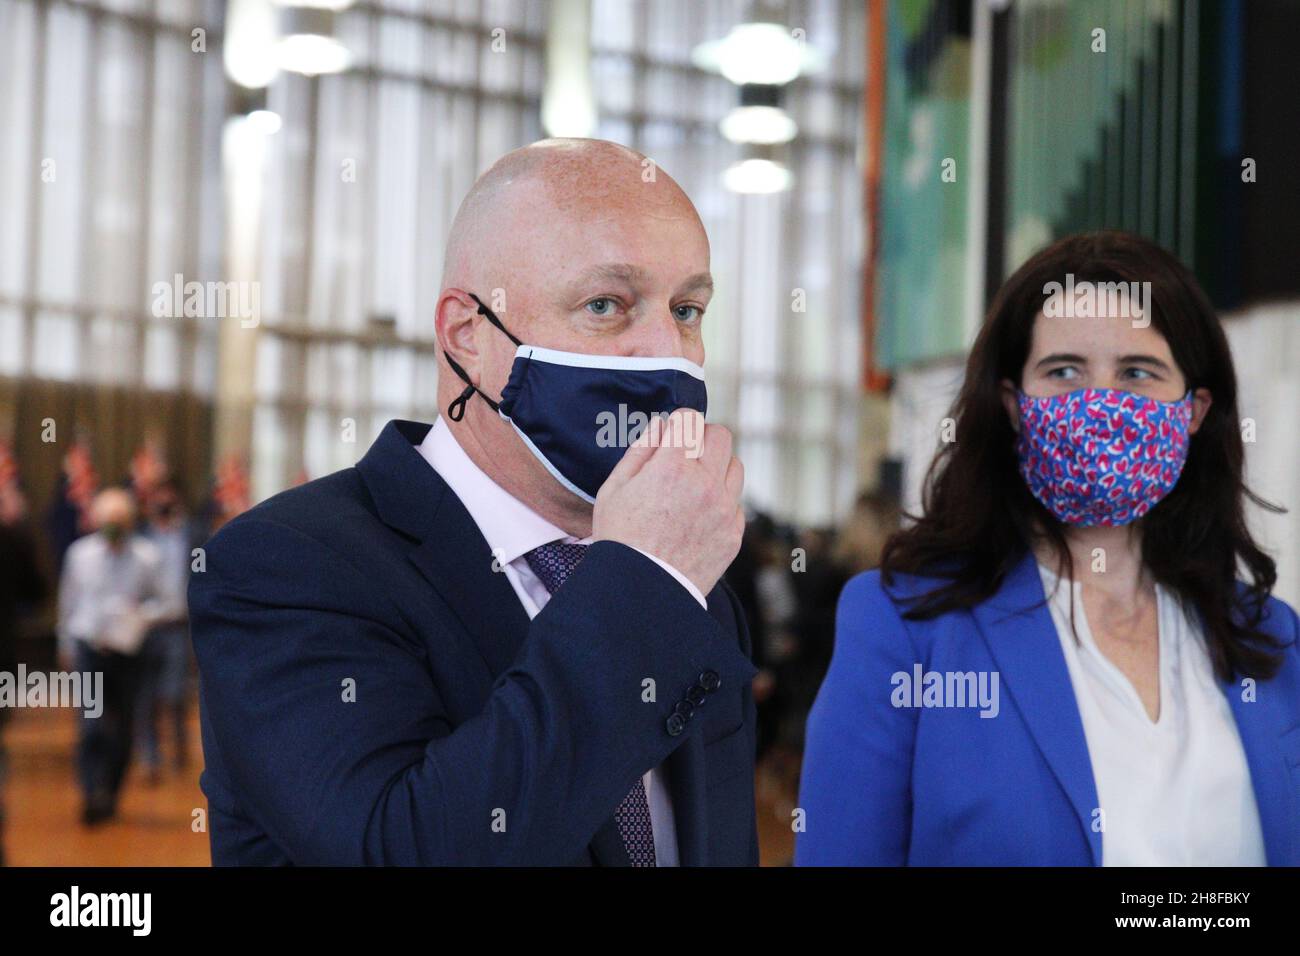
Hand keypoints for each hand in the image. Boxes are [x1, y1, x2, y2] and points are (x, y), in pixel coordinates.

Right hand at [592, 408, 744, 595]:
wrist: (641, 592)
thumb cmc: (620, 539)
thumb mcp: (614, 488)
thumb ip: (641, 450)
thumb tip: (663, 425)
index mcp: (672, 467)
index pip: (690, 419)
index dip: (678, 424)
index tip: (672, 437)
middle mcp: (705, 484)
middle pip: (721, 435)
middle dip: (702, 438)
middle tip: (686, 455)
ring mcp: (724, 509)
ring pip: (735, 466)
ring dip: (717, 467)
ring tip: (694, 485)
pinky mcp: (733, 533)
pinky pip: (737, 502)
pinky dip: (722, 501)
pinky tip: (700, 514)